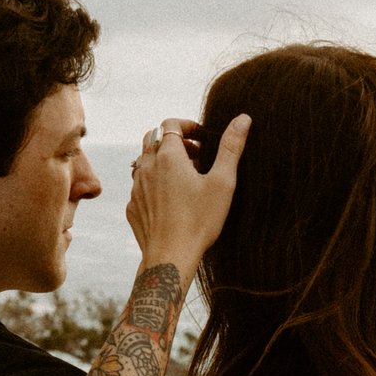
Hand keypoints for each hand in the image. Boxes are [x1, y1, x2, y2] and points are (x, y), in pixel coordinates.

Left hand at [126, 112, 248, 283]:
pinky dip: (154, 183)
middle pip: (153, 138)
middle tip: (195, 155)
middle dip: (173, 140)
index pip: (170, 124)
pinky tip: (171, 199)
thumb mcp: (223, 182)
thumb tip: (243, 119)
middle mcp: (147, 168)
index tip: (201, 138)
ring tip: (184, 177)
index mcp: (168, 157)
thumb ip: (231, 147)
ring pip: (144, 161)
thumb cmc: (199, 220)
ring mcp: (136, 187)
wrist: (171, 256)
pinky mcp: (133, 206)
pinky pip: (140, 185)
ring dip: (162, 161)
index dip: (187, 126)